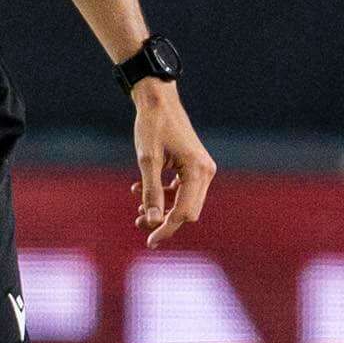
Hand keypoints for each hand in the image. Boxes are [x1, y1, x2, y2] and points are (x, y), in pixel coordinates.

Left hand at [130, 77, 215, 246]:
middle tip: (137, 222)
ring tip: (138, 208)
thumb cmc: (152, 126)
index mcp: (198, 170)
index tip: (149, 241)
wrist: (158, 101)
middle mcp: (206, 171)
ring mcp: (202, 169)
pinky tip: (141, 190)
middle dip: (164, 221)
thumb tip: (151, 222)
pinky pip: (182, 190)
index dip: (165, 229)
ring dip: (163, 209)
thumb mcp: (147, 161)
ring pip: (185, 202)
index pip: (184, 212)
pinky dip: (165, 194)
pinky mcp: (194, 166)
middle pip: (187, 211)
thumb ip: (151, 193)